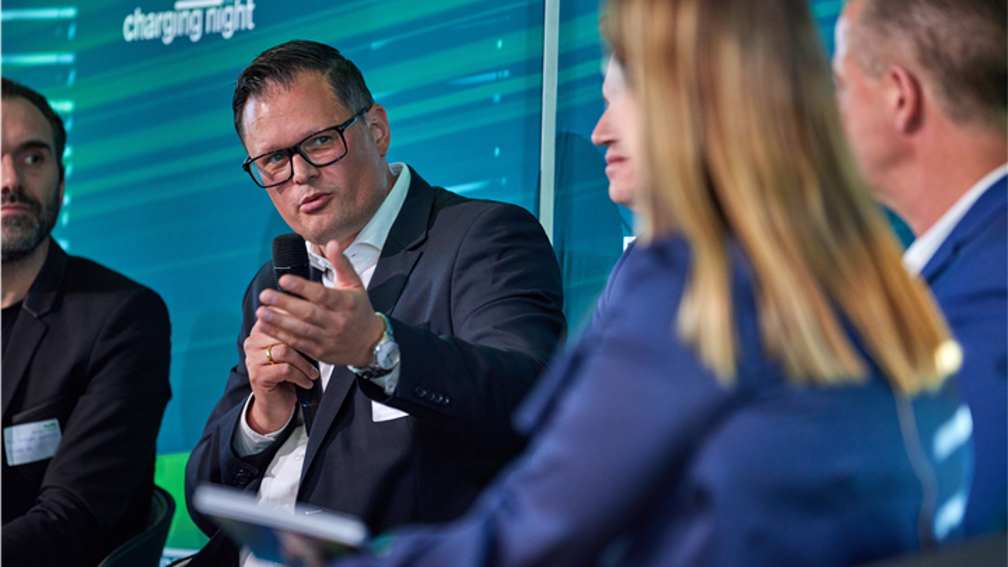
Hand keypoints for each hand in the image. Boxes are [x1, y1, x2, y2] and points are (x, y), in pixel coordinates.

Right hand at [243, 320, 318, 433]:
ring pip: (285, 351)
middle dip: (305, 345)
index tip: (319, 328)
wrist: (275, 405)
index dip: (302, 322)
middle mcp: (252, 342)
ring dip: (305, 364)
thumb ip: (297, 333)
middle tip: (320, 355)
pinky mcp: (257, 376)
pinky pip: (285, 370)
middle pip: (283, 333)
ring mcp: (253, 359)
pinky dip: (300, 376)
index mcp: (260, 330)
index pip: (281, 317)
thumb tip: (317, 316)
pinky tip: (307, 382)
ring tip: (313, 373)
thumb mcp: (293, 350)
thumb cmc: (288, 374)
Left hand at [255, 240, 385, 368]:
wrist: (370, 343)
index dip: (302, 287)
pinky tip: (265, 326)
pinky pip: (298, 343)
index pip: (322, 295)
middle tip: (265, 294)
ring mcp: (328, 339)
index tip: (283, 279)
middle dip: (284, 304)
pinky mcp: (320, 352)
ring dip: (278, 321)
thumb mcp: (355, 285)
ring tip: (261, 311)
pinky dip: (280, 335)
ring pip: (300, 330)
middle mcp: (337, 322)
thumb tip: (332, 243)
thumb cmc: (359, 310)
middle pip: (308, 313)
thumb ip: (342, 264)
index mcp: (346, 303)